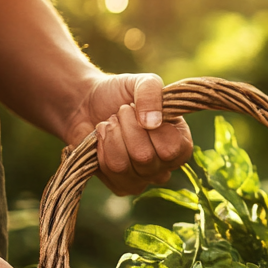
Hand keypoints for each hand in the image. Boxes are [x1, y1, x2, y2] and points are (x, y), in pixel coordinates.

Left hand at [65, 73, 193, 195]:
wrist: (86, 104)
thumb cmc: (120, 94)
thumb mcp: (141, 82)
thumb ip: (152, 93)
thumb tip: (152, 123)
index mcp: (181, 142)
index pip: (171, 149)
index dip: (150, 127)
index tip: (138, 107)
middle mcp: (167, 165)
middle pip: (144, 158)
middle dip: (125, 128)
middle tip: (121, 113)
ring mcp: (144, 178)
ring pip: (123, 167)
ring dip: (111, 137)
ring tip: (111, 123)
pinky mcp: (122, 186)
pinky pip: (109, 173)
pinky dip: (101, 150)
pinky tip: (103, 140)